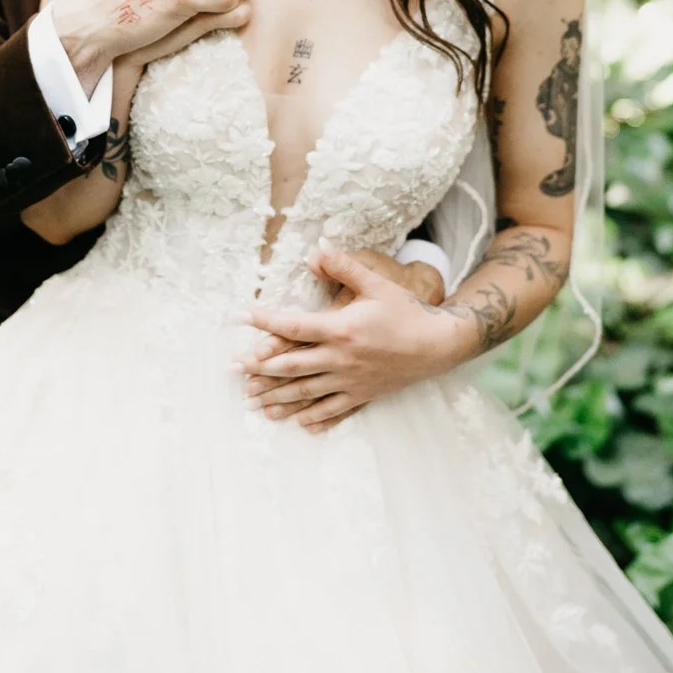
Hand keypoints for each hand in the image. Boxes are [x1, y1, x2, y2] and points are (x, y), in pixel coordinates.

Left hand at [240, 242, 466, 432]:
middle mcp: (340, 359)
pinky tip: (296, 421)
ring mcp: (350, 381)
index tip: (242, 318)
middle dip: (260, 368)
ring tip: (253, 402)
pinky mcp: (362, 395)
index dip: (264, 322)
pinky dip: (312, 417)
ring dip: (277, 397)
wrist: (437, 345)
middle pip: (291, 367)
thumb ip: (344, 267)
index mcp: (340, 329)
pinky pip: (332, 411)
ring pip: (306, 393)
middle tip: (235, 369)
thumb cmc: (405, 312)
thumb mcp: (376, 283)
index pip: (293, 326)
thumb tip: (316, 251)